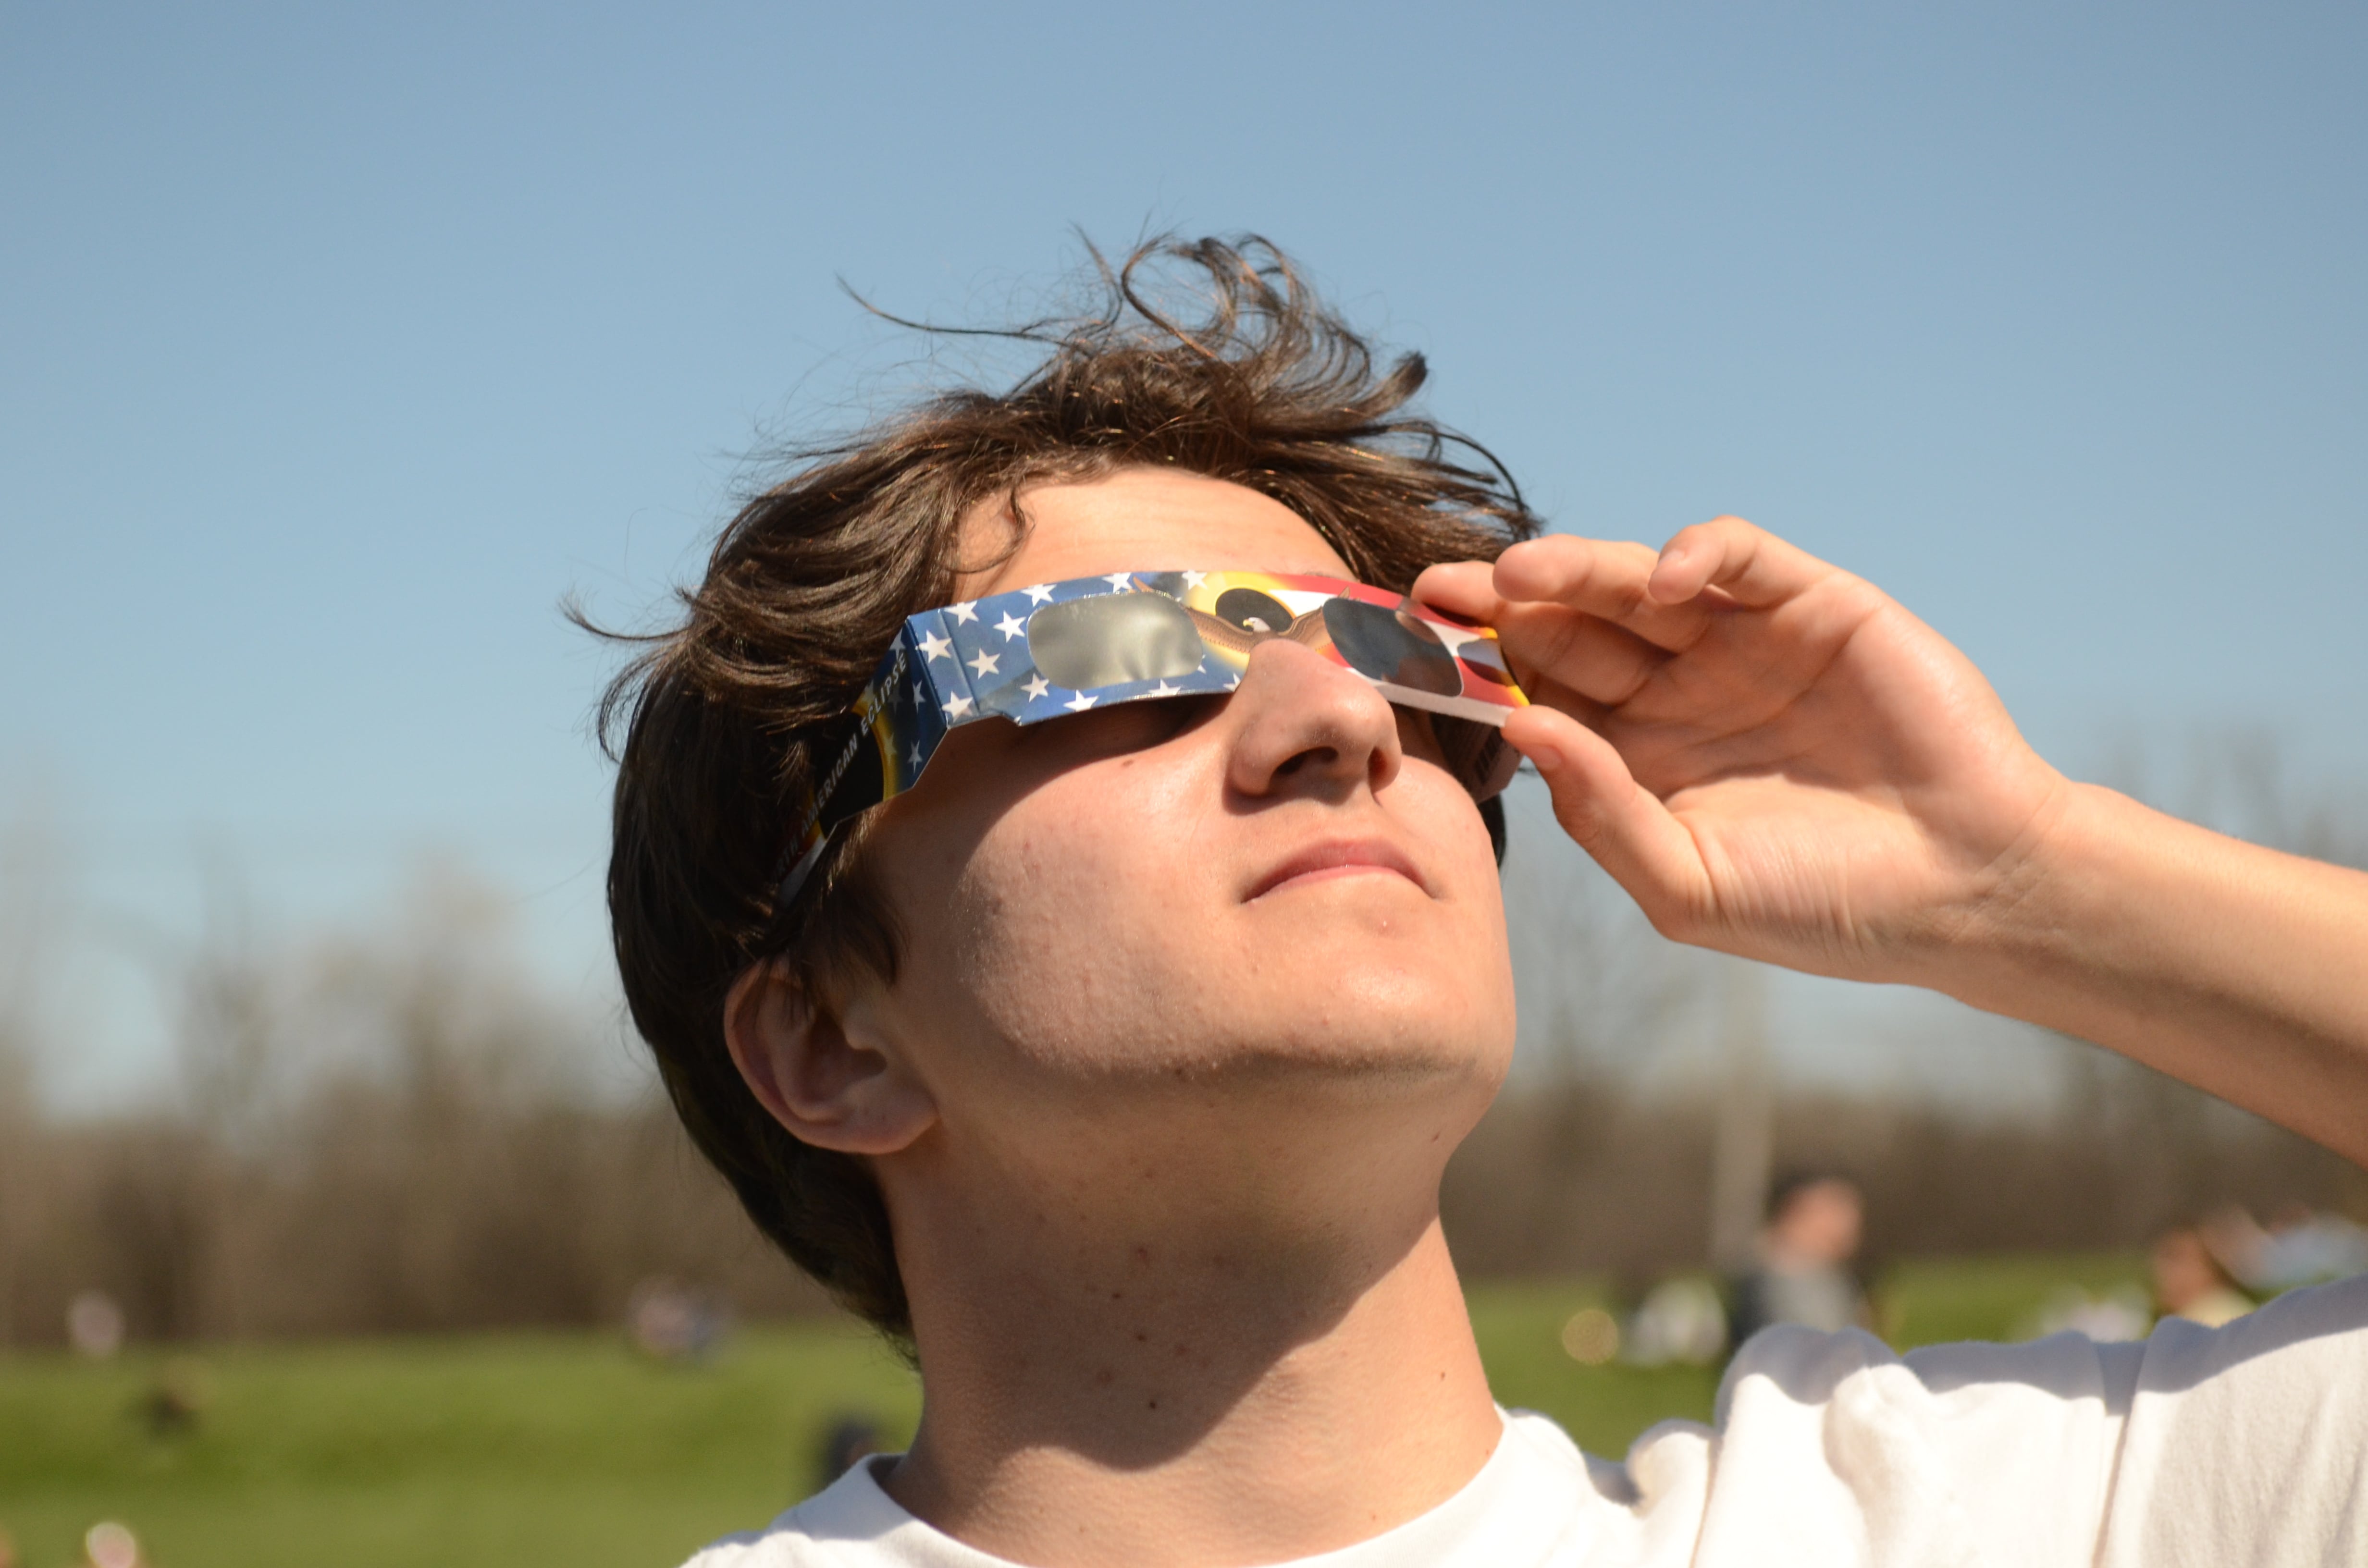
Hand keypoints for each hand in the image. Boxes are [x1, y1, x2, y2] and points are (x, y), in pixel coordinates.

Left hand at [1416, 518, 2073, 985]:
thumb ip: (1600, 811)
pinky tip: (1660, 582)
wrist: (1963, 888)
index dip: (1475, 672)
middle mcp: (1676, 691)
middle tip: (1435, 594)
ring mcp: (1739, 643)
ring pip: (1633, 584)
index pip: (1535, 696)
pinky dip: (1694, 554)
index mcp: (1634, 756)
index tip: (1412, 658)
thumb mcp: (1688, 883)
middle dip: (1499, 608)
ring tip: (1518, 573)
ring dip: (1573, 570)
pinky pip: (1736, 559)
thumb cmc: (1822, 907)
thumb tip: (1519, 731)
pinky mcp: (1811, 604)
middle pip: (1567, 630)